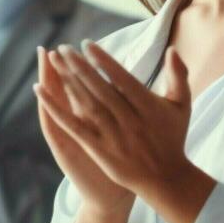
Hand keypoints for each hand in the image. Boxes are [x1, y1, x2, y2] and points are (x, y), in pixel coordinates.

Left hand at [36, 42, 214, 222]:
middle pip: (99, 88)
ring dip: (68, 82)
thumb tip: (172, 48)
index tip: (87, 44)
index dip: (103, 60)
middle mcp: (129, 120)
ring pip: (86, 104)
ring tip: (54, 62)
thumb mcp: (182, 105)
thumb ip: (178, 75)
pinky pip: (74, 127)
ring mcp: (113, 136)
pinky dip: (56, 109)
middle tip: (63, 48)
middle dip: (79, 66)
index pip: (121, 77)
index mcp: (148, 106)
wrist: (166, 179)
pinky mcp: (100, 151)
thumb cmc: (173, 138)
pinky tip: (41, 92)